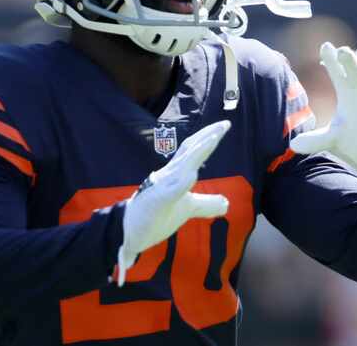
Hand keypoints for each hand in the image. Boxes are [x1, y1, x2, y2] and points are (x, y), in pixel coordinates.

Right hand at [117, 120, 230, 285]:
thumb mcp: (187, 209)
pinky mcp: (157, 203)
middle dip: (207, 136)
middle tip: (224, 124)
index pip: (193, 151)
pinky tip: (192, 176)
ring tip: (212, 139)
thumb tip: (226, 203)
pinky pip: (170, 192)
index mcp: (176, 175)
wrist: (129, 232)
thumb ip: (205, 204)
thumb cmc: (156, 216)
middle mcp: (169, 176)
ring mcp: (162, 188)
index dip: (208, 138)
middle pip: (189, 151)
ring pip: (181, 166)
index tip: (224, 125)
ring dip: (197, 152)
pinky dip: (181, 183)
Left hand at [290, 42, 356, 180]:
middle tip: (342, 51)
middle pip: (355, 71)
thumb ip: (316, 140)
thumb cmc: (356, 141)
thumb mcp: (334, 139)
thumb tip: (292, 145)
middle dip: (349, 61)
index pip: (337, 73)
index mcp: (347, 94)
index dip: (332, 61)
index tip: (325, 47)